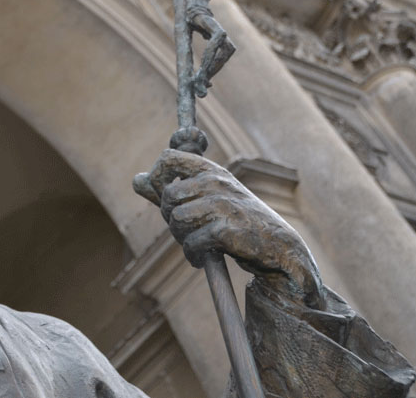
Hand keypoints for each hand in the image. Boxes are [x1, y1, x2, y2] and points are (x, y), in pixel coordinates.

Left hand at [134, 149, 324, 308]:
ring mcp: (222, 205)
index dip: (157, 176)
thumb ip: (170, 189)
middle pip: (168, 196)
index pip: (169, 157)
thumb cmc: (238, 219)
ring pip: (176, 220)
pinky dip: (193, 254)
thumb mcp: (208, 197)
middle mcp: (216, 182)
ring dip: (181, 238)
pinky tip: (202, 257)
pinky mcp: (226, 230)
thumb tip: (136, 180)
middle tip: (186, 230)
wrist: (279, 247)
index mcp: (211, 170)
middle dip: (170, 217)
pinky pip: (192, 242)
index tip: (164, 197)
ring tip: (195, 244)